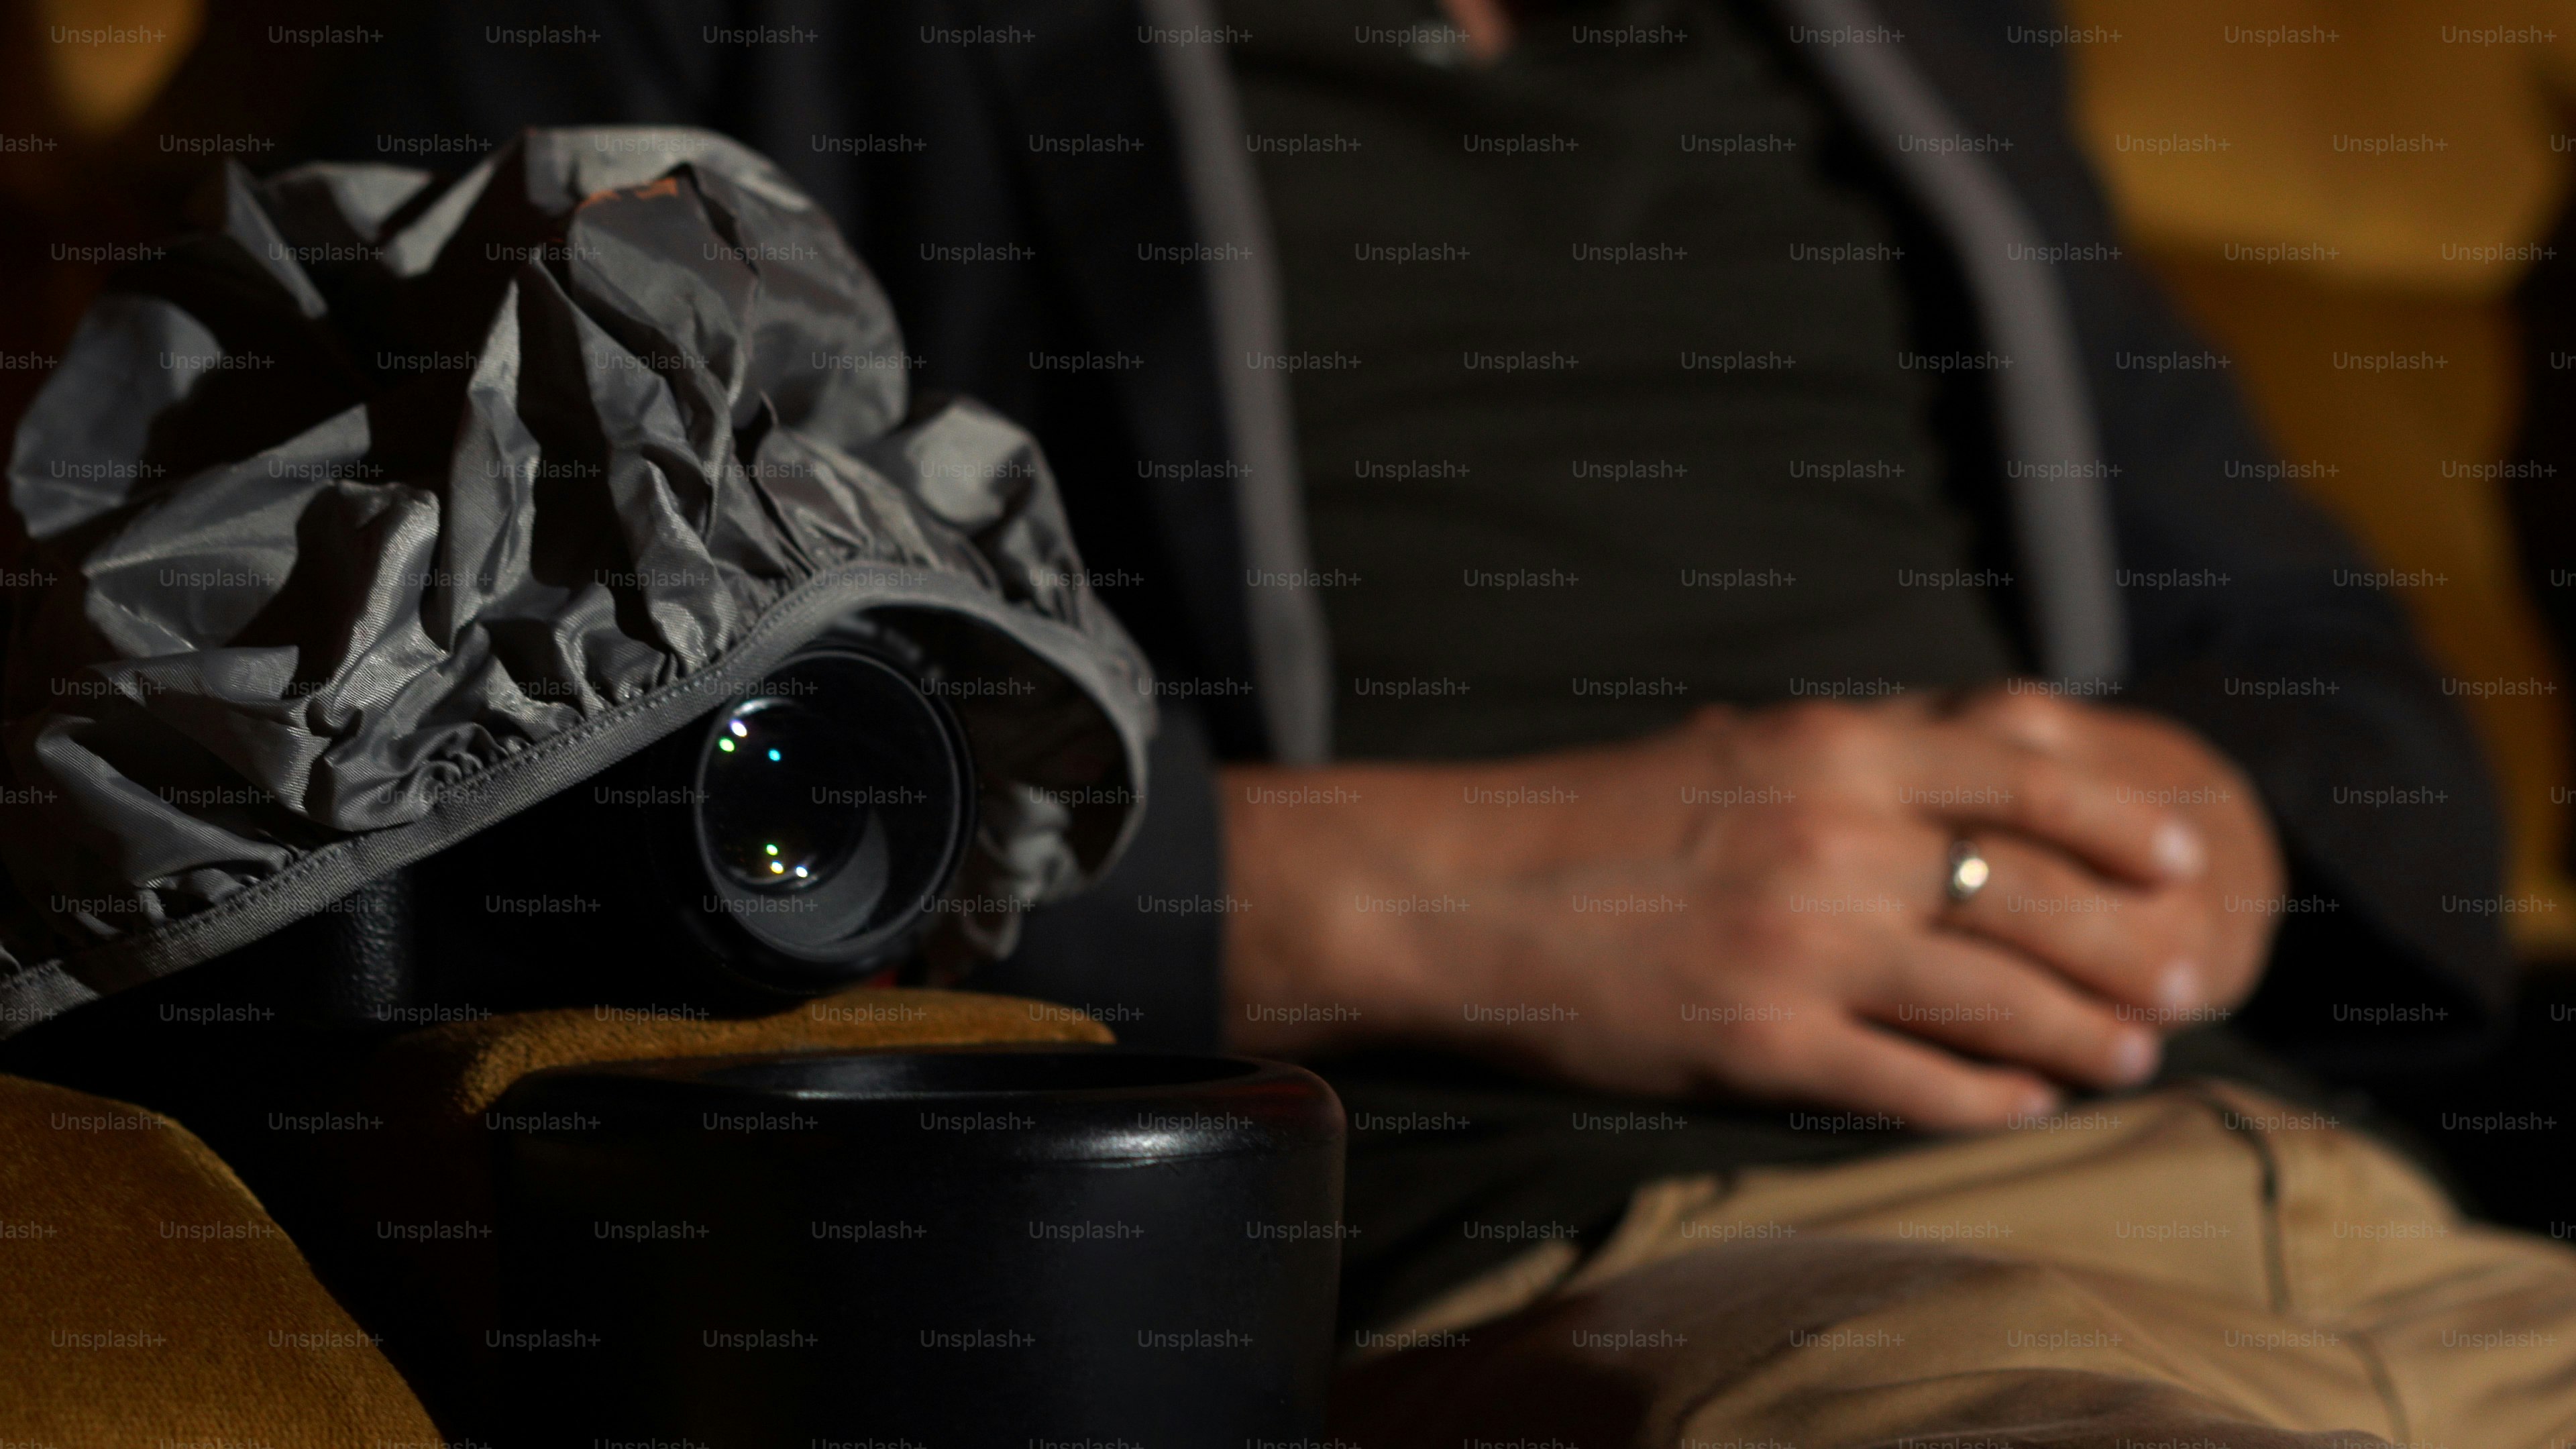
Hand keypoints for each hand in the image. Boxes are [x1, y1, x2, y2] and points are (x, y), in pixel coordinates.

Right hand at [1220, 690, 2283, 1129]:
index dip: (2122, 821)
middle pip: (2036, 896)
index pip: (2022, 779)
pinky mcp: (1762, 1044)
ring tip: (2132, 1055)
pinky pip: (1917, 1082)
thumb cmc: (1588, 816)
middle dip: (2126, 948)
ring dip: (2083, 1033)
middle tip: (2182, 983)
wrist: (1455, 894)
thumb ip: (1854, 749)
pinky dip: (1991, 1100)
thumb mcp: (1730, 745)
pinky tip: (2030, 1105)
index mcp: (1828, 749)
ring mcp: (1803, 947)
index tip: (2185, 856)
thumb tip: (1974, 745)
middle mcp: (1834, 840)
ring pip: (1997, 997)